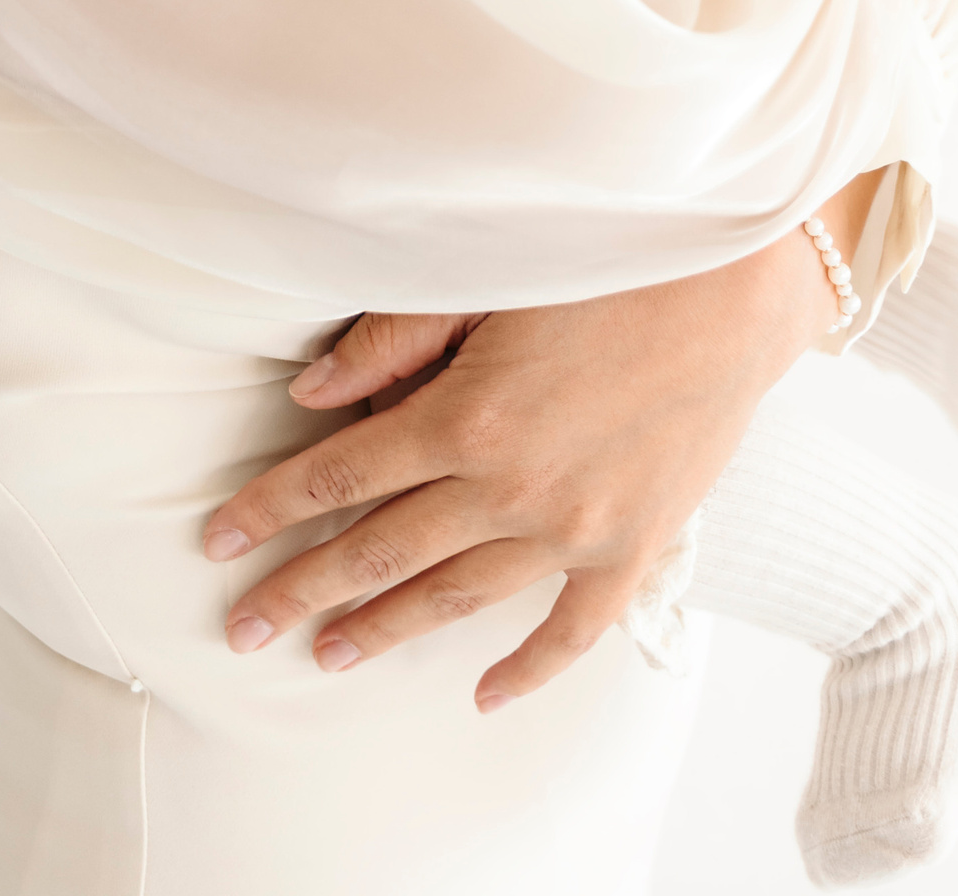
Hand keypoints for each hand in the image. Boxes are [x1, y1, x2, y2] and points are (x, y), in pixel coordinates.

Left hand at [204, 174, 879, 710]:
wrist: (741, 286)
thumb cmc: (607, 261)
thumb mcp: (487, 280)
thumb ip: (393, 338)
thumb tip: (309, 392)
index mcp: (463, 416)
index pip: (337, 477)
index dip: (269, 509)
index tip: (216, 541)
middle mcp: (510, 488)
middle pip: (379, 552)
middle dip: (301, 590)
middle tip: (242, 628)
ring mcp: (576, 528)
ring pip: (458, 596)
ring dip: (388, 627)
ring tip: (329, 654)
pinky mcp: (636, 545)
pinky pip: (572, 630)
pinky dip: (527, 668)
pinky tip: (483, 695)